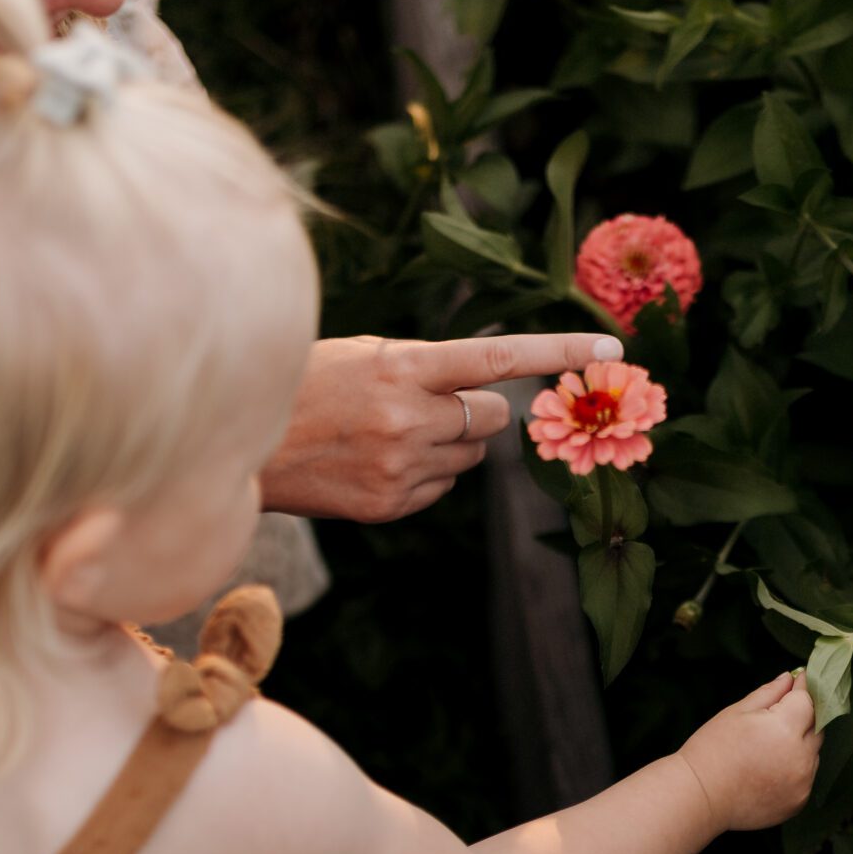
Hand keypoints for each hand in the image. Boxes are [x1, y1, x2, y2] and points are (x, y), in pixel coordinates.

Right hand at [260, 332, 623, 524]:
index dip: (560, 351)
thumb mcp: (363, 354)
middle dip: (474, 411)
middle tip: (428, 405)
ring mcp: (401, 467)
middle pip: (492, 418)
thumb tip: (488, 394)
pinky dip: (424, 474)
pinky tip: (377, 462)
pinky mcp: (390, 504)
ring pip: (471, 455)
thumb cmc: (304, 386)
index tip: (611, 349)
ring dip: (449, 442)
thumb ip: (425, 367)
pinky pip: (442, 487)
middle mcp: (409, 418)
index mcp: (402, 367)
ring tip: (391, 433)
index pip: (498, 358)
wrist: (241, 447)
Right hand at [679, 674, 822, 833]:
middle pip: (817, 726)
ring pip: (813, 752)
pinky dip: (795, 769)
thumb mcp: (737, 712)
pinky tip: (770, 770)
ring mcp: (803, 781)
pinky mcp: (799, 801)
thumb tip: (790, 678)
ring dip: (800, 744)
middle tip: (776, 718)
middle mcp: (801, 755)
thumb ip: (770, 693)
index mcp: (785, 728)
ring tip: (768, 749)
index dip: (802, 688)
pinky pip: (807, 777)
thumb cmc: (711, 750)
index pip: (808, 699)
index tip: (797, 681)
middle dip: (803, 717)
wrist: (699, 797)